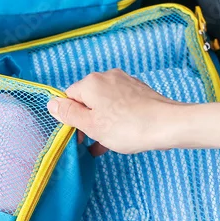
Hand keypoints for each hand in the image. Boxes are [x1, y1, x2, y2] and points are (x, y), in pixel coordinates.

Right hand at [47, 69, 184, 155]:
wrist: (168, 125)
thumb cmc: (128, 127)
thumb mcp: (91, 125)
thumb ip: (68, 114)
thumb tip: (51, 103)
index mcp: (91, 83)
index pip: (69, 97)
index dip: (69, 118)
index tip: (76, 136)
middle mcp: (107, 77)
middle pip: (87, 99)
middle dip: (87, 120)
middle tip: (91, 141)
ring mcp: (125, 83)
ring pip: (104, 104)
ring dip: (101, 122)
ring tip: (106, 143)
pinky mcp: (139, 91)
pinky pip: (119, 104)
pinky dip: (116, 119)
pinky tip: (120, 137)